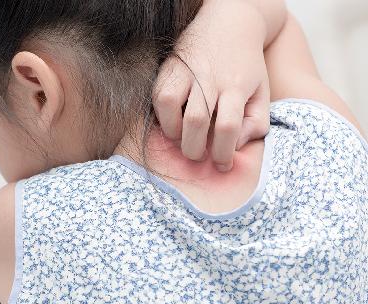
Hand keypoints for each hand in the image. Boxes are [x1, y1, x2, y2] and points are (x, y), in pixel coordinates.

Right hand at [153, 0, 270, 171]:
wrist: (230, 22)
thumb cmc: (247, 66)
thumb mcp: (262, 92)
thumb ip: (256, 123)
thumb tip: (235, 145)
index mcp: (237, 86)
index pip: (229, 127)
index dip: (224, 153)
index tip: (223, 164)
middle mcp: (210, 78)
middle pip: (197, 121)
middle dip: (194, 148)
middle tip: (198, 155)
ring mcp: (187, 70)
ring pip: (171, 107)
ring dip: (174, 132)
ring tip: (182, 138)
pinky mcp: (169, 67)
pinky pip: (158, 97)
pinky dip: (162, 116)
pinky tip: (172, 121)